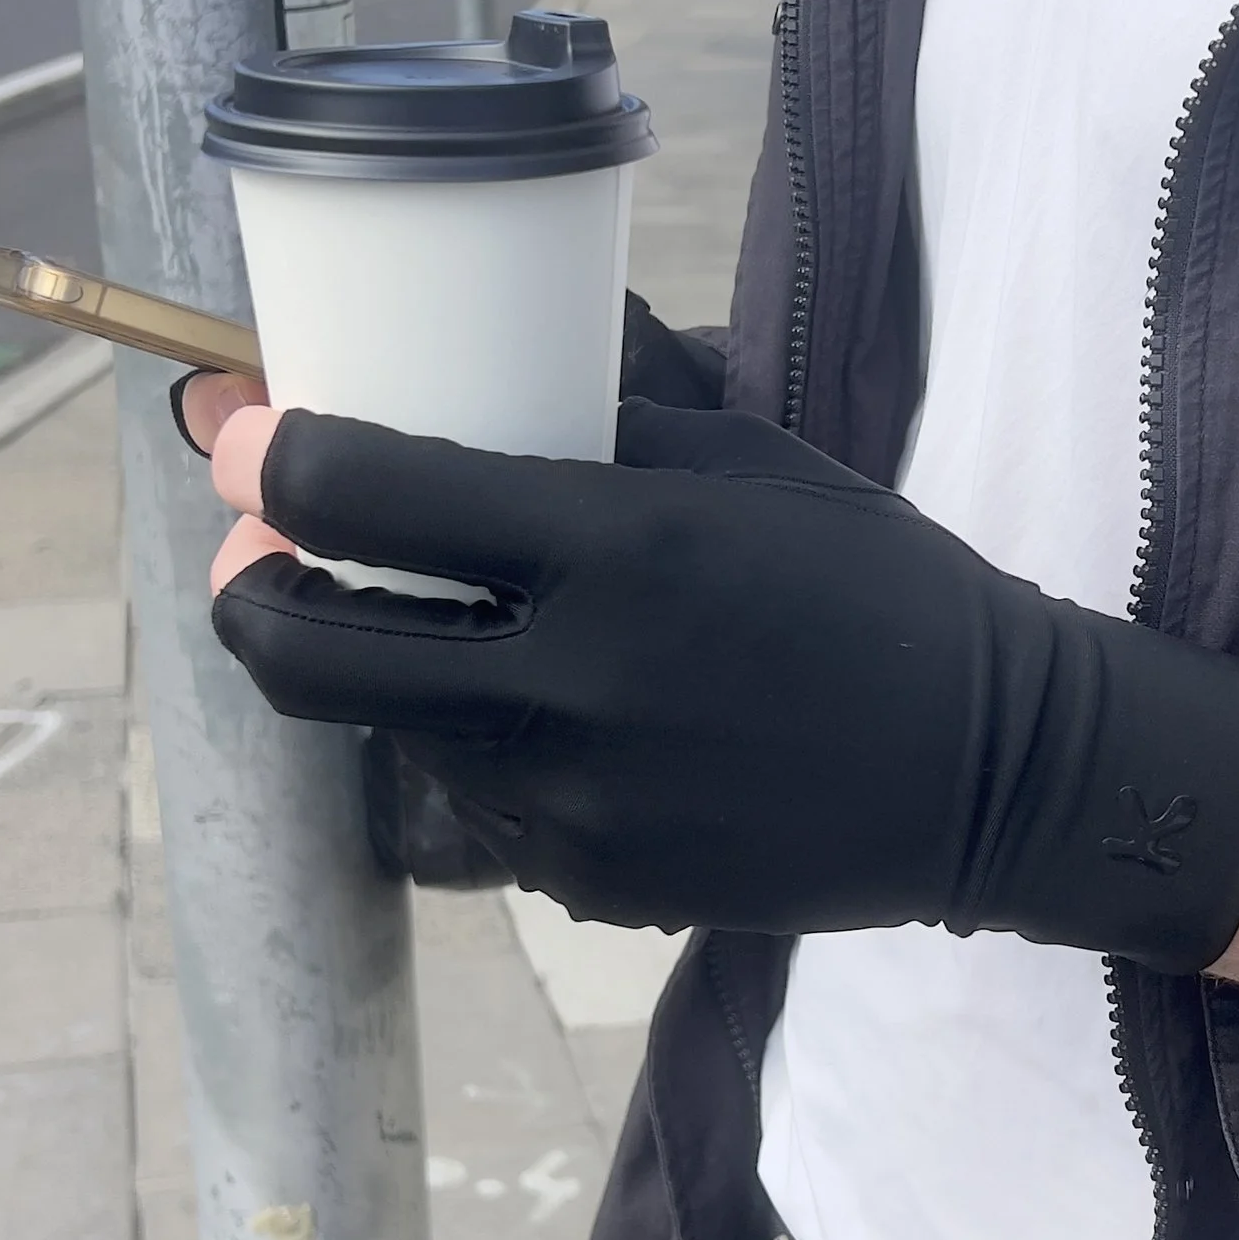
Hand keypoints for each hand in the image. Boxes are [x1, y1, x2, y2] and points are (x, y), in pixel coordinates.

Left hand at [203, 400, 1238, 963]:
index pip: (363, 495)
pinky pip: (477, 804)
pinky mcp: (586, 886)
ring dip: (390, 667)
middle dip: (250, 592)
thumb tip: (446, 354)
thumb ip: (589, 422)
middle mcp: (573, 686)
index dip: (270, 457)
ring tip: (463, 624)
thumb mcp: (745, 461)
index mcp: (618, 549)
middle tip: (263, 552)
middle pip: (303, 653)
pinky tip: (571, 717)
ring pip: (392, 726)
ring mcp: (570, 805)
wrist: (992, 776)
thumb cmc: (871, 586)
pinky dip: (485, 746)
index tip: (246, 433)